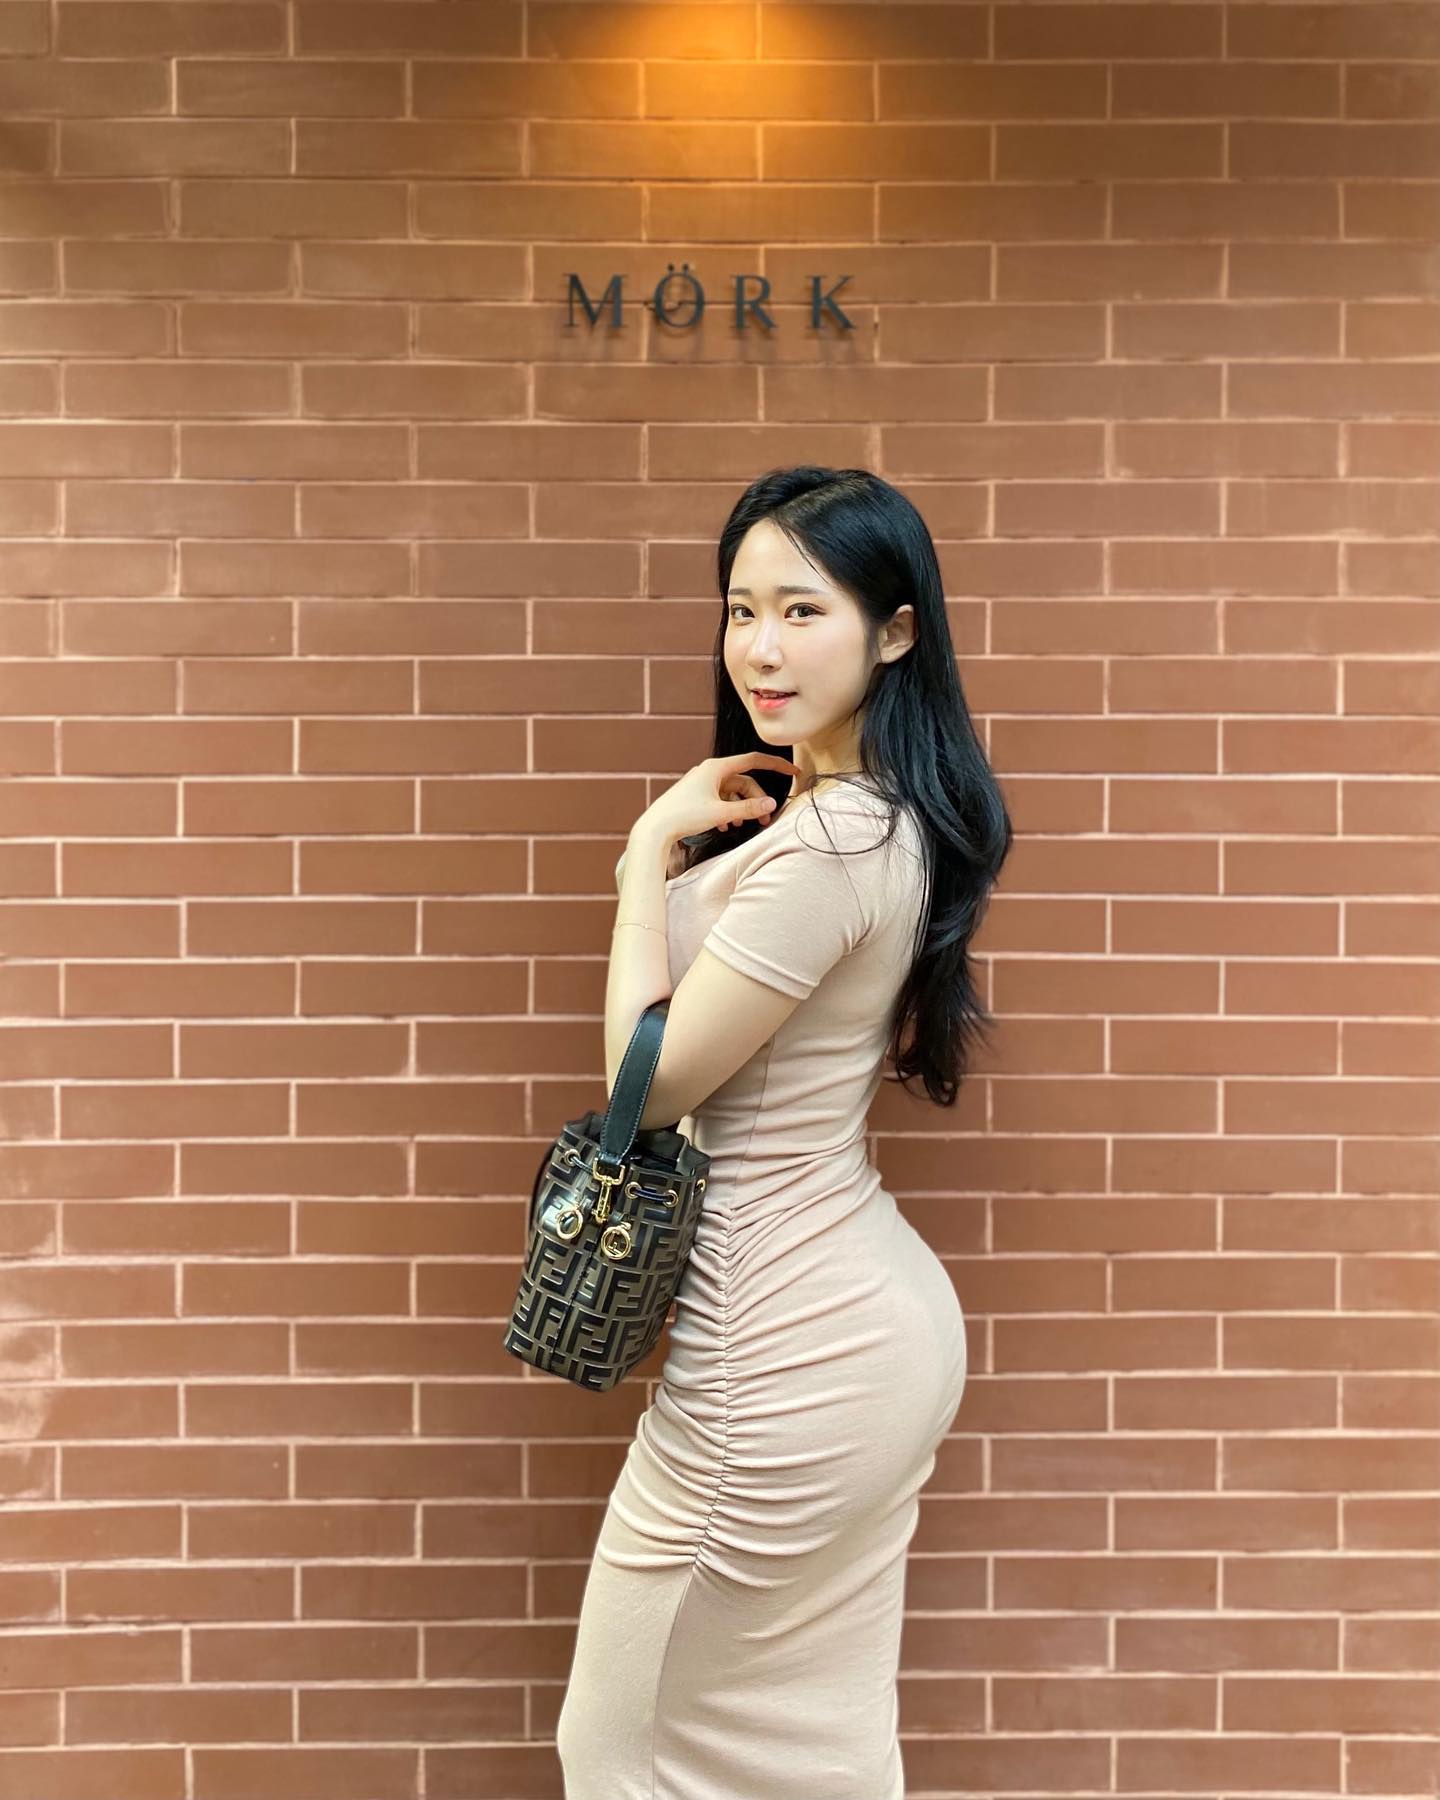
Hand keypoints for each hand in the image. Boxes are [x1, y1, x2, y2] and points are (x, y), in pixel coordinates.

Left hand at [638, 753, 799, 846]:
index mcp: (716, 768)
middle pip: (744, 782)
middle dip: (756, 800)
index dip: (775, 765)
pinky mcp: (696, 796)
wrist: (655, 829)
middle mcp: (709, 772)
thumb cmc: (683, 816)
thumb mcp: (721, 813)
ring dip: (741, 808)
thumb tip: (771, 804)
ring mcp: (702, 784)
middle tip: (765, 820)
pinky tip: (725, 826)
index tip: (792, 770)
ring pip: (732, 793)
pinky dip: (727, 811)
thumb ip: (748, 809)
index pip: (754, 760)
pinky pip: (720, 799)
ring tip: (742, 826)